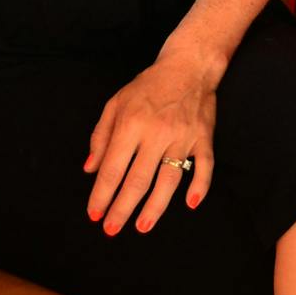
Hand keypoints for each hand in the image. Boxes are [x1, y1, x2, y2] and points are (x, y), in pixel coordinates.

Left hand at [84, 52, 218, 235]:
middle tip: (111, 229)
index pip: (112, 168)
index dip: (101, 195)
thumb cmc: (148, 86)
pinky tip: (191, 203)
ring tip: (143, 226)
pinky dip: (200, 186)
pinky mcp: (204, 137)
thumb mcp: (116, 103)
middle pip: (137, 180)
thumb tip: (90, 169)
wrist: (188, 66)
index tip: (94, 214)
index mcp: (131, 124)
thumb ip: (101, 136)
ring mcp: (183, 137)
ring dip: (155, 207)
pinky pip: (205, 166)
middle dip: (122, 208)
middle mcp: (157, 133)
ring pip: (169, 180)